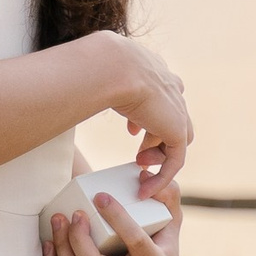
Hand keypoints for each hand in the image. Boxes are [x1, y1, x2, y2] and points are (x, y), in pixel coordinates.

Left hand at [42, 178, 181, 255]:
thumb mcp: (171, 225)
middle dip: (78, 238)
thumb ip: (166, 197)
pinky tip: (49, 245)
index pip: (134, 241)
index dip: (116, 217)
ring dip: (61, 248)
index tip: (100, 196)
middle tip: (74, 213)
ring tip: (58, 221)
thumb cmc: (161, 251)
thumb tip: (144, 175)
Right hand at [97, 31, 191, 195]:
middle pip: (173, 120)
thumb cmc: (98, 66)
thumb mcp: (101, 72)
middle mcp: (170, 87)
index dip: (148, 116)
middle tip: (138, 154)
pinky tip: (144, 190)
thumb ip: (100, 82)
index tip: (132, 130)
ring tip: (137, 164)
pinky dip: (161, 177)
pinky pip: (175, 160)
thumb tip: (77, 80)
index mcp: (155, 70)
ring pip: (176, 141)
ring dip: (156, 156)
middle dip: (155, 138)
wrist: (114, 67)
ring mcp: (178, 108)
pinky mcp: (178, 130)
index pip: (161, 97)